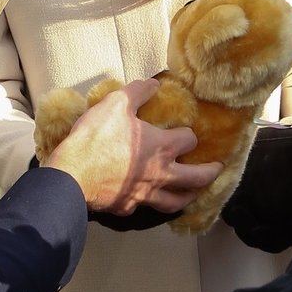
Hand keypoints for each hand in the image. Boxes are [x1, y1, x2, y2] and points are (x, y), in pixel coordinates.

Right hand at [45, 79, 223, 215]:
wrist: (74, 173)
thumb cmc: (97, 137)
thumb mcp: (116, 103)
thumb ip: (138, 92)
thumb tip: (155, 83)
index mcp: (161, 147)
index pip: (188, 140)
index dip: (189, 135)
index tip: (187, 134)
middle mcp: (160, 173)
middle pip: (196, 178)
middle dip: (209, 173)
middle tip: (217, 170)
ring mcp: (145, 194)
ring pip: (176, 201)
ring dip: (188, 197)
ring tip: (192, 194)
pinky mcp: (128, 207)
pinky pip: (145, 207)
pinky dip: (150, 203)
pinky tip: (147, 200)